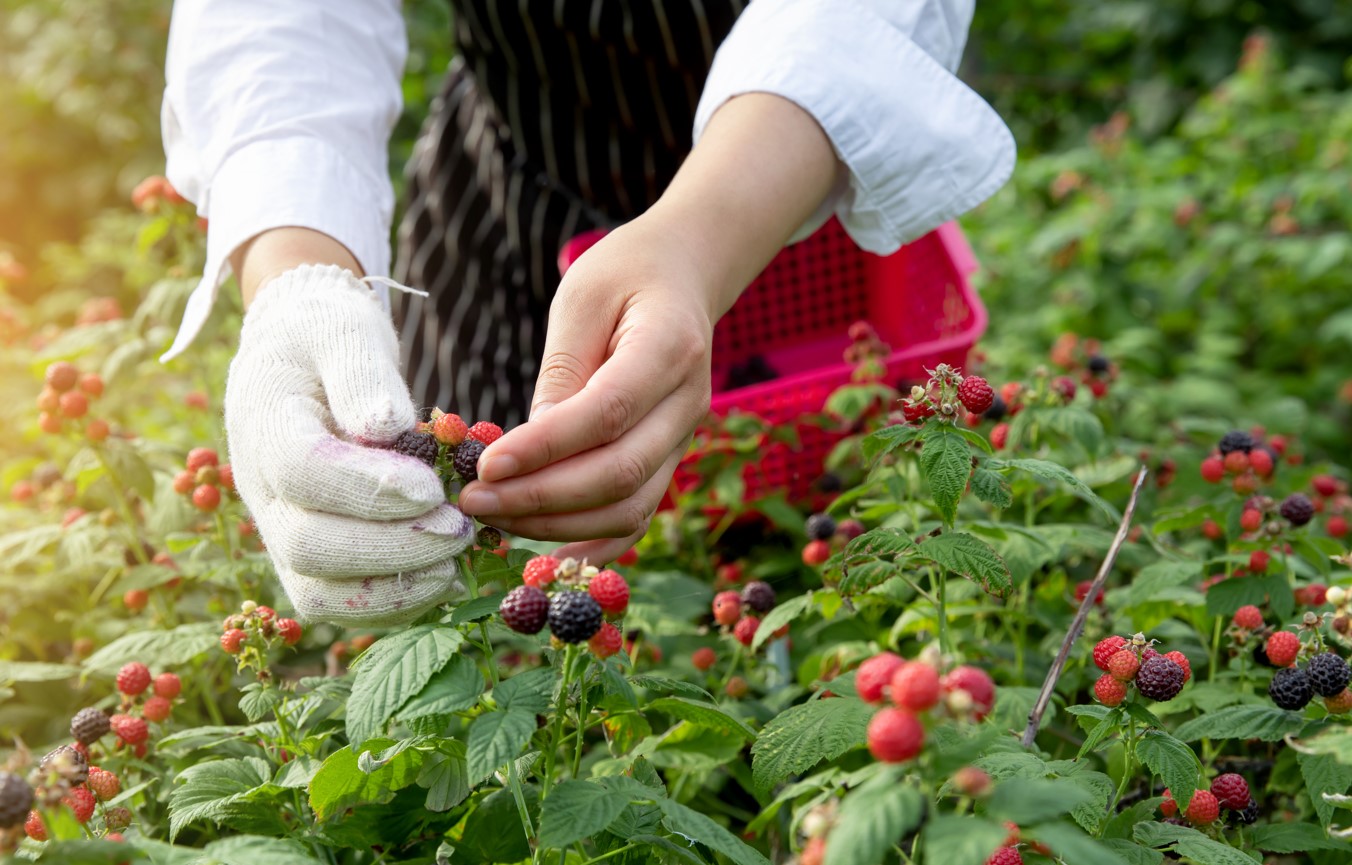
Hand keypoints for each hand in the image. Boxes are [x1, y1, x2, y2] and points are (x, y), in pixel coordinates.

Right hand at [225, 264, 474, 624]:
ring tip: (456, 560)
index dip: (367, 488)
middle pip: (306, 545)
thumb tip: (387, 430)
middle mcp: (261, 488)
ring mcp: (278, 529)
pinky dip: (393, 603)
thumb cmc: (327, 337)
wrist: (299, 354)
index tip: (430, 487)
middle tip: (459, 528)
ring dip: (393, 588)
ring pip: (317, 591)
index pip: (302, 472)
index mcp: (264, 424)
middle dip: (390, 547)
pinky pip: (340, 603)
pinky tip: (445, 576)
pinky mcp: (307, 557)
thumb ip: (364, 376)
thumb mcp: (345, 331)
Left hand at [457, 94, 840, 563]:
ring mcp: (683, 438)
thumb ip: (561, 372)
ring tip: (493, 515)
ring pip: (628, 507)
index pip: (608, 413)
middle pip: (620, 473)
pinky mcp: (669, 459)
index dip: (546, 447)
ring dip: (557, 524)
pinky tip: (544, 548)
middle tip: (473, 500)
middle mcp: (687, 403)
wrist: (682, 277)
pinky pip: (637, 517)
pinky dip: (593, 542)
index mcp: (669, 348)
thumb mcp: (581, 299)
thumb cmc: (624, 277)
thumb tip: (525, 450)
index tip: (486, 465)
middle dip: (540, 498)